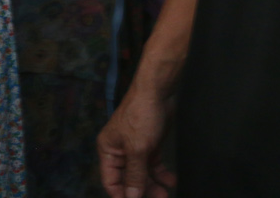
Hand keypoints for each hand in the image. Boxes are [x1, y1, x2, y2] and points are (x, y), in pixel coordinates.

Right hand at [98, 82, 175, 197]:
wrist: (158, 92)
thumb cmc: (140, 115)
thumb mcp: (137, 148)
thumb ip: (134, 175)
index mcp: (109, 151)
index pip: (111, 181)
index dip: (121, 195)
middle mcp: (120, 152)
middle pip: (128, 179)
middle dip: (141, 192)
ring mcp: (135, 149)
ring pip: (142, 174)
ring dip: (153, 185)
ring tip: (166, 194)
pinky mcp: (150, 145)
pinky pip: (153, 165)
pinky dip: (161, 174)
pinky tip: (170, 180)